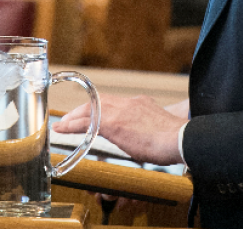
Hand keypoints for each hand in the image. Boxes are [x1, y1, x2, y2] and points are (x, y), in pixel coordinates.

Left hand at [54, 93, 186, 165]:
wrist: (180, 138)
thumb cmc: (174, 140)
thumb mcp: (157, 128)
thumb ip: (147, 128)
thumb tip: (144, 136)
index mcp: (140, 104)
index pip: (112, 103)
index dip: (98, 108)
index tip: (90, 115)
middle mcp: (128, 103)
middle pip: (98, 102)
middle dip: (82, 110)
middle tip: (69, 119)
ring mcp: (120, 111)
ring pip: (89, 109)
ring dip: (74, 117)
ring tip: (62, 124)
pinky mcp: (113, 123)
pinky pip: (86, 122)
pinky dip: (72, 125)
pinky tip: (63, 129)